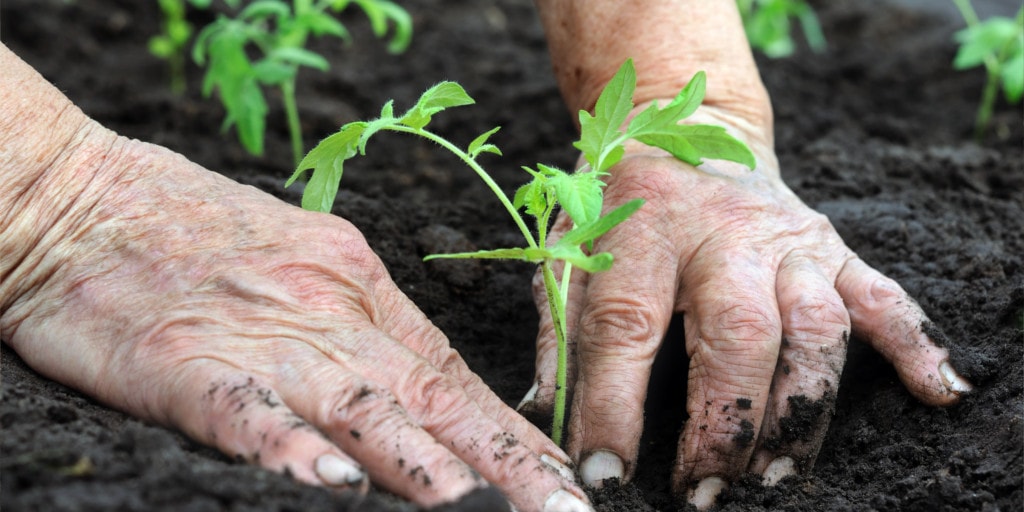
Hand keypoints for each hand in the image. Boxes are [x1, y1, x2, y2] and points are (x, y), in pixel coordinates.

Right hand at [0, 135, 590, 511]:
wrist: (84, 198)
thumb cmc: (201, 231)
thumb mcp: (310, 258)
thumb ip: (366, 324)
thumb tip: (430, 385)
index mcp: (360, 290)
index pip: (452, 375)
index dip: (511, 434)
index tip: (563, 478)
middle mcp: (325, 314)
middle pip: (428, 398)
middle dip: (501, 464)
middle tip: (561, 509)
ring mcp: (258, 337)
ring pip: (356, 407)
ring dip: (421, 464)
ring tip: (477, 508)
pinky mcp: (181, 360)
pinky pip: (243, 410)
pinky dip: (287, 447)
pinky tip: (329, 482)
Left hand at [518, 106, 971, 507]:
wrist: (684, 122)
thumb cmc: (615, 196)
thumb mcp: (567, 245)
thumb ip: (558, 328)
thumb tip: (542, 415)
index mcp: (642, 228)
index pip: (624, 326)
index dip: (613, 406)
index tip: (604, 471)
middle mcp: (721, 232)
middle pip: (736, 334)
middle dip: (725, 424)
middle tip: (704, 491)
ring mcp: (786, 239)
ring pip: (816, 328)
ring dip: (801, 409)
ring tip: (775, 476)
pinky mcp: (829, 246)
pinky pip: (881, 295)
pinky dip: (913, 344)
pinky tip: (935, 391)